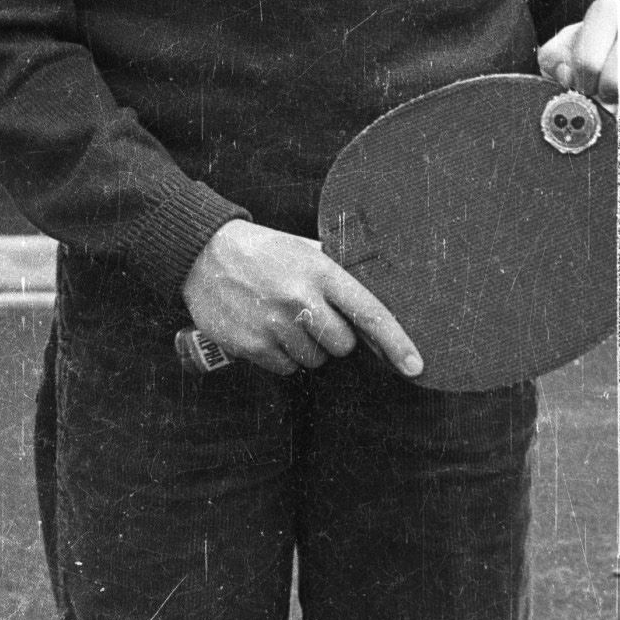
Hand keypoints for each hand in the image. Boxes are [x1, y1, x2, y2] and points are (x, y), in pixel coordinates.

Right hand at [180, 219, 424, 379]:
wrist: (203, 252)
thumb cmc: (264, 252)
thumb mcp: (305, 250)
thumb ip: (337, 275)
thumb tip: (374, 309)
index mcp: (321, 272)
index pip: (370, 313)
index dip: (397, 343)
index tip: (416, 366)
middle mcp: (300, 299)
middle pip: (343, 346)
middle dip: (334, 338)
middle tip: (310, 315)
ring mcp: (274, 324)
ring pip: (314, 360)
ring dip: (305, 347)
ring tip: (282, 318)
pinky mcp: (250, 345)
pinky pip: (286, 369)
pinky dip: (280, 357)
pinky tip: (265, 329)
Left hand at [537, 0, 619, 120]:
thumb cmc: (606, 46)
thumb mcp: (572, 45)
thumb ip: (555, 60)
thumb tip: (567, 78)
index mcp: (607, 10)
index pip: (587, 63)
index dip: (583, 85)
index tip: (587, 84)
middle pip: (614, 83)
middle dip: (606, 97)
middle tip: (609, 93)